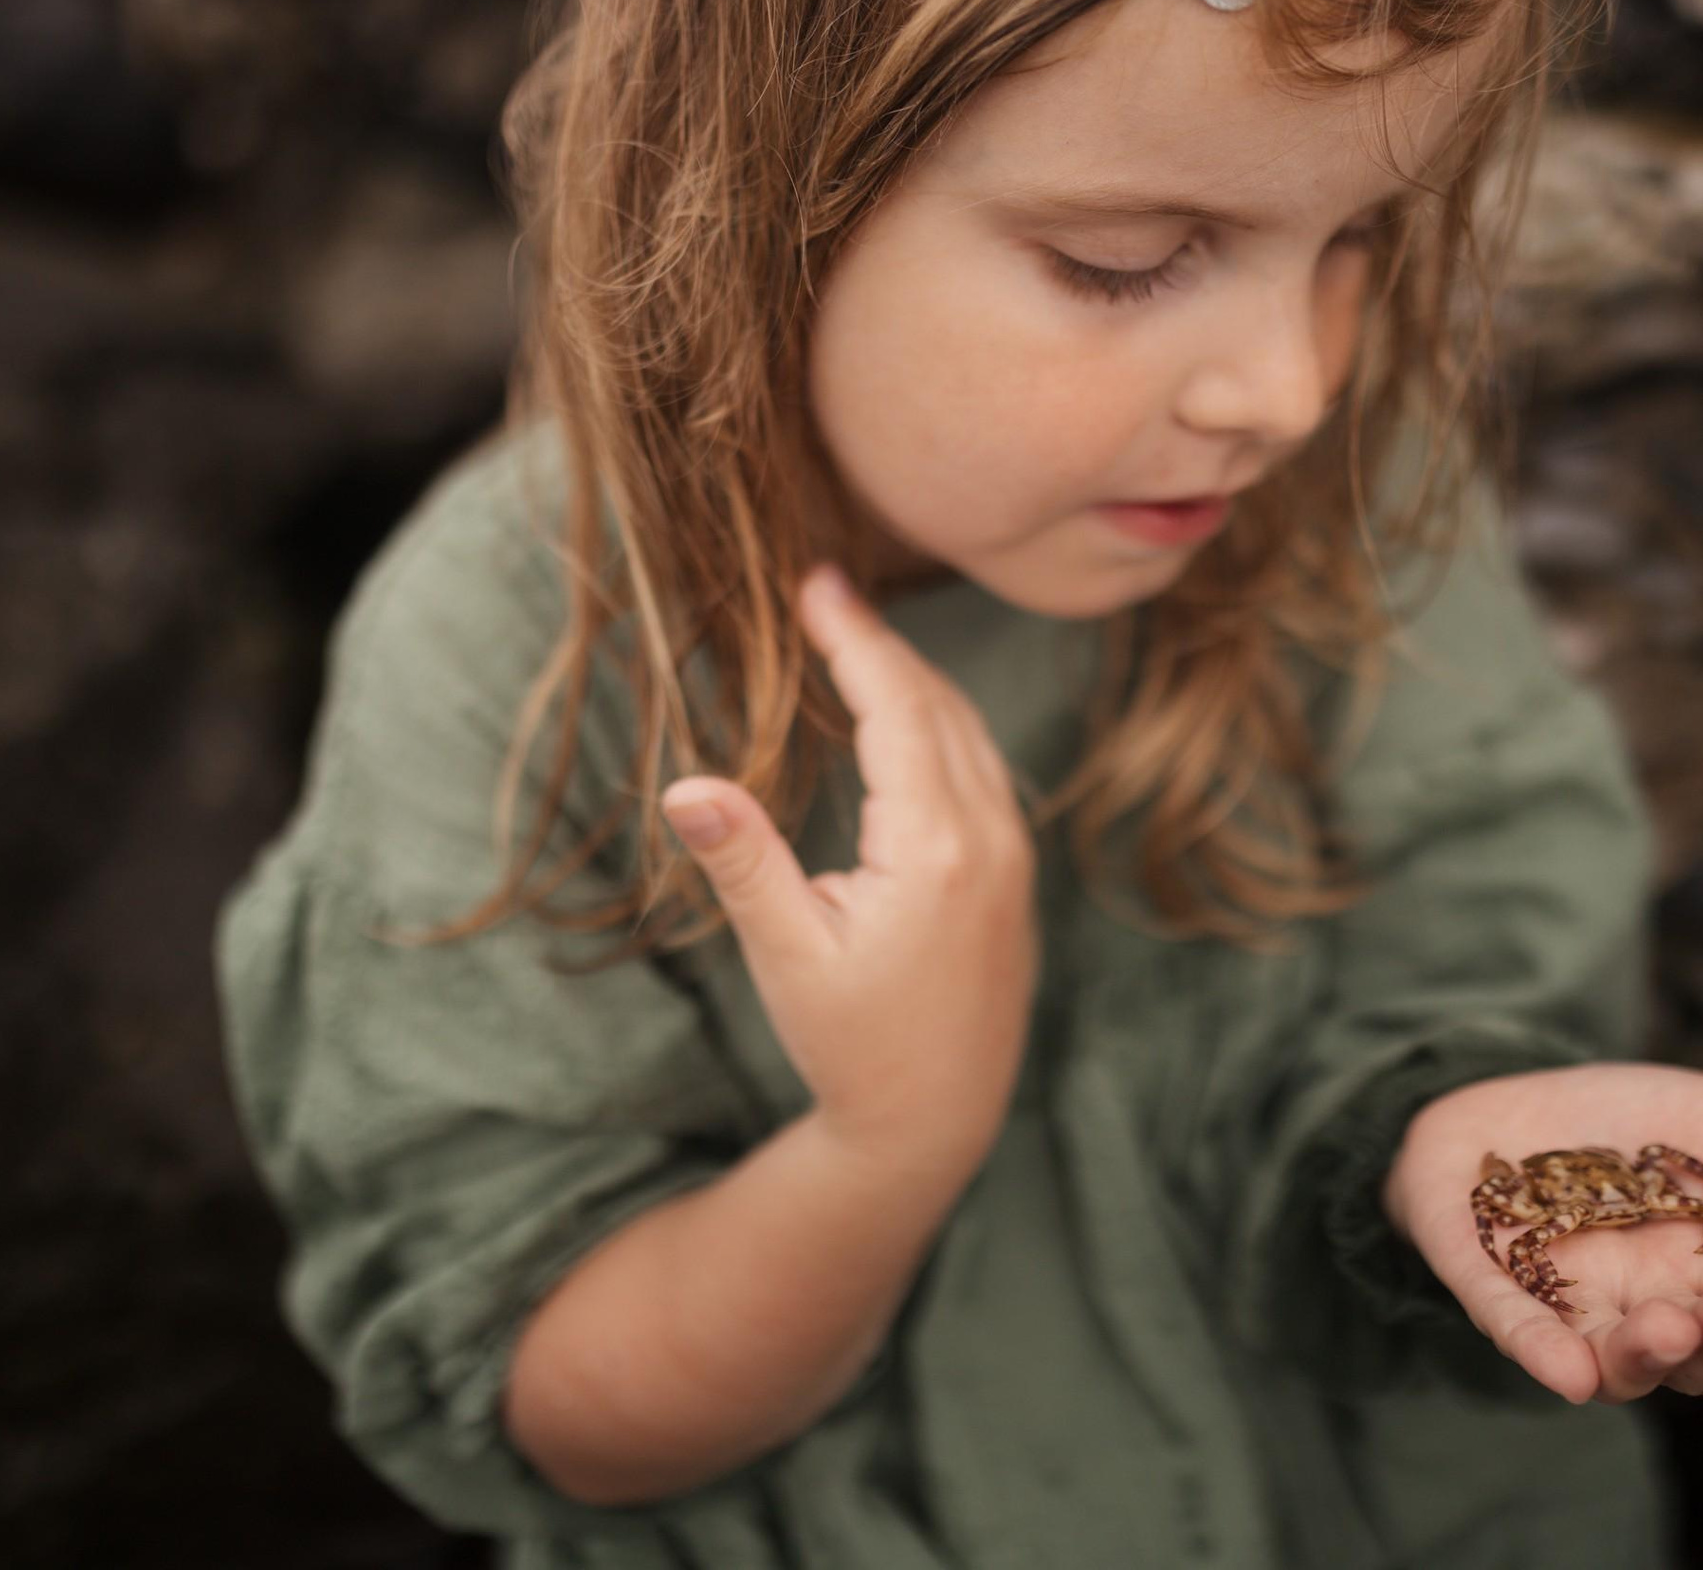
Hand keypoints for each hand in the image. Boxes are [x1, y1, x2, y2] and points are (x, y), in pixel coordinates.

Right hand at [660, 564, 1039, 1166]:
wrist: (934, 1122)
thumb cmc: (852, 1044)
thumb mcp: (787, 957)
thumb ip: (745, 863)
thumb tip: (686, 786)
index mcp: (936, 847)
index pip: (898, 708)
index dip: (856, 639)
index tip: (819, 581)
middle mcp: (990, 839)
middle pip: (938, 707)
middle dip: (882, 644)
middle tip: (829, 590)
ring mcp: (1014, 858)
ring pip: (969, 735)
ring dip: (916, 681)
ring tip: (858, 638)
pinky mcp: (1016, 878)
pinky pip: (983, 771)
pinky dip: (942, 725)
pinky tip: (905, 718)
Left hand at [1384, 1058, 1702, 1405]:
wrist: (1507, 1108)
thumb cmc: (1627, 1130)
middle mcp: (1644, 1311)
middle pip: (1695, 1360)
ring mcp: (1564, 1308)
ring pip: (1611, 1363)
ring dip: (1641, 1356)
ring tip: (1670, 1331)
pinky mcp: (1487, 1286)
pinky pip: (1514, 1330)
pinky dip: (1537, 1349)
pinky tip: (1561, 1371)